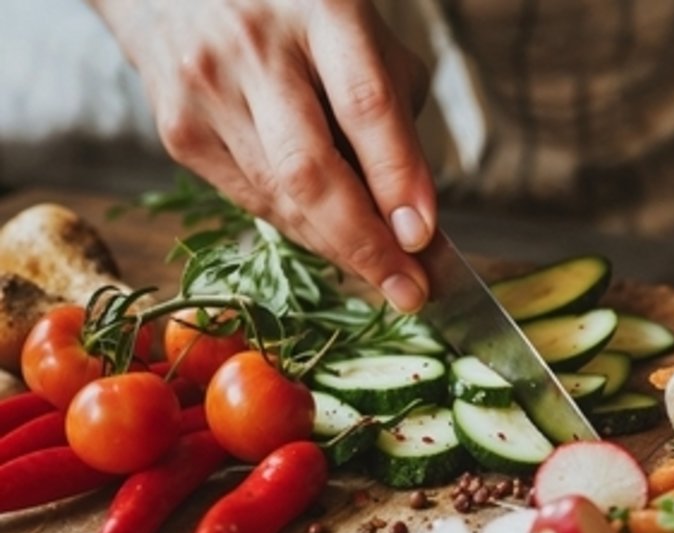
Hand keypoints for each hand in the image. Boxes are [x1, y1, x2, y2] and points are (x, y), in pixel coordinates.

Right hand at [91, 0, 435, 310]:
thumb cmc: (300, 15)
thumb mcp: (366, 37)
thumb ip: (394, 115)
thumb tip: (414, 217)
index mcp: (322, 12)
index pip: (364, 106)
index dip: (397, 177)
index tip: (423, 237)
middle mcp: (255, 49)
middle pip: (310, 170)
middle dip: (365, 245)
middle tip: (411, 292)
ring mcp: (207, 91)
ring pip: (280, 199)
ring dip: (338, 248)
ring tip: (386, 275)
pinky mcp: (179, 130)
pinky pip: (252, 201)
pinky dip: (300, 229)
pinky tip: (332, 240)